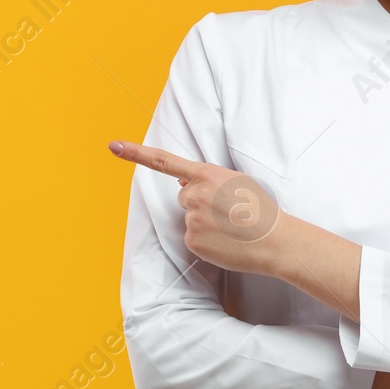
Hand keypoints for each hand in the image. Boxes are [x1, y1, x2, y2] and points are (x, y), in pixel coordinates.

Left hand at [108, 140, 284, 275]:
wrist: (276, 240)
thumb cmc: (260, 209)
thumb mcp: (236, 181)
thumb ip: (207, 179)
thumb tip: (182, 183)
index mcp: (206, 175)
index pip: (164, 161)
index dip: (136, 153)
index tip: (114, 146)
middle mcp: (193, 195)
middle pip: (184, 196)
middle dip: (200, 203)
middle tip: (228, 211)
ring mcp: (191, 219)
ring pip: (190, 218)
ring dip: (205, 222)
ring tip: (231, 227)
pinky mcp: (192, 242)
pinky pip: (193, 238)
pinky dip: (206, 241)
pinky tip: (225, 241)